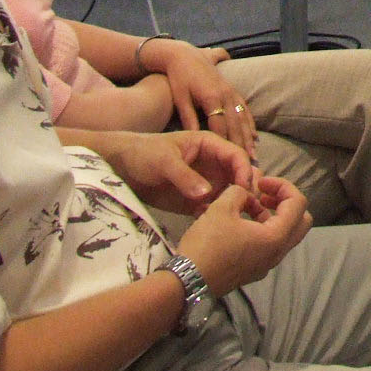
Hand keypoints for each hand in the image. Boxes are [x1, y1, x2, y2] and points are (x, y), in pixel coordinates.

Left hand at [101, 130, 257, 216]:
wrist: (122, 168)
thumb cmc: (144, 154)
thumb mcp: (164, 161)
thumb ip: (185, 176)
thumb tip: (207, 194)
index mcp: (210, 145)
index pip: (236, 156)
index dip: (244, 170)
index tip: (245, 189)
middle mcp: (213, 164)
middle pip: (238, 175)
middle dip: (246, 190)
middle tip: (248, 208)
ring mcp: (206, 182)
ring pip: (230, 193)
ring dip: (235, 204)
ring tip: (236, 219)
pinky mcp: (196, 200)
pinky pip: (214, 208)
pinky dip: (218, 215)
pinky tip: (216, 224)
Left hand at [144, 40, 255, 158]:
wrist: (183, 54)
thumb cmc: (178, 77)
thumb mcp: (180, 98)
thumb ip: (189, 119)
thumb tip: (196, 140)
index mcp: (211, 97)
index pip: (221, 127)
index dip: (226, 144)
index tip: (230, 162)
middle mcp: (225, 94)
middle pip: (236, 125)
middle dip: (242, 145)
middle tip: (247, 165)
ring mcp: (231, 91)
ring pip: (243, 118)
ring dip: (249, 137)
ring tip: (254, 155)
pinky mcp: (231, 89)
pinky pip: (244, 108)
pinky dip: (250, 123)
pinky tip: (254, 135)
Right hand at [175, 177, 311, 295]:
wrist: (186, 282)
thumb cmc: (207, 244)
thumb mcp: (222, 207)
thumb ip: (240, 192)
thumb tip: (245, 194)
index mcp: (276, 238)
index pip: (298, 203)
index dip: (283, 186)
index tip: (260, 183)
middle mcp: (277, 254)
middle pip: (300, 221)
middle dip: (285, 202)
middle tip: (263, 194)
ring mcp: (266, 265)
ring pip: (283, 234)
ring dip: (271, 215)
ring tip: (245, 205)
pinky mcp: (252, 270)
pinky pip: (268, 245)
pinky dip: (261, 229)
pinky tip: (238, 222)